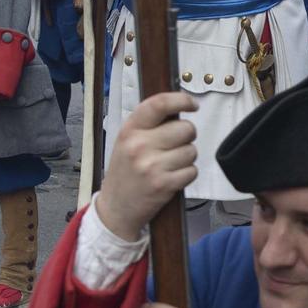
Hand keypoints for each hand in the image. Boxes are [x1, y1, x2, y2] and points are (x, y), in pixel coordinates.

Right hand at [94, 91, 198, 240]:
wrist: (115, 208)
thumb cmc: (125, 171)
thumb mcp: (127, 141)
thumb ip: (149, 124)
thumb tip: (179, 106)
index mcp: (130, 130)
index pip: (159, 104)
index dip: (181, 100)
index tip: (191, 104)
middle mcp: (139, 145)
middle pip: (185, 128)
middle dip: (186, 136)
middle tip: (175, 145)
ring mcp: (152, 166)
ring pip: (192, 151)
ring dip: (186, 158)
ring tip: (169, 164)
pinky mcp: (164, 185)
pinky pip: (192, 171)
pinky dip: (187, 174)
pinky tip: (172, 177)